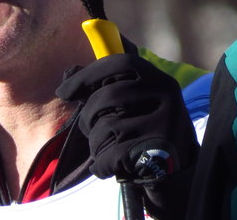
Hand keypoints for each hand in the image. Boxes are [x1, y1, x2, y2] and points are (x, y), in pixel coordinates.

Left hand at [56, 53, 198, 181]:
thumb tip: (68, 74)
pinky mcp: (158, 154)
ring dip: (94, 141)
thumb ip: (100, 85)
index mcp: (159, 79)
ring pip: (107, 127)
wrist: (173, 172)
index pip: (120, 63)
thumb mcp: (129, 101)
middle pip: (108, 96)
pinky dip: (100, 163)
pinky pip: (111, 154)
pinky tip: (108, 165)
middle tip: (86, 126)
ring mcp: (165, 125)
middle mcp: (167, 97)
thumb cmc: (140, 128)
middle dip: (88, 114)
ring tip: (105, 147)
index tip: (63, 91)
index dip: (88, 74)